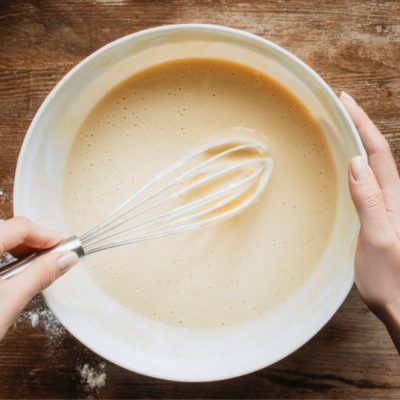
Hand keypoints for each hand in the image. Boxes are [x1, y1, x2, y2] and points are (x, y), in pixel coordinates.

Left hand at [0, 217, 77, 339]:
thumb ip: (39, 275)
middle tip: (51, 257)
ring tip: (31, 266)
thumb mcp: (8, 304)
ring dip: (16, 248)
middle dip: (31, 241)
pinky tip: (7, 272)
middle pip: (5, 229)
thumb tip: (64, 259)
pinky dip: (0, 256)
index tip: (62, 245)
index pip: (18, 227)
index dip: (45, 235)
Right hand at [340, 91, 399, 351]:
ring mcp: (386, 208)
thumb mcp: (378, 240)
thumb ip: (370, 202)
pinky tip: (347, 165)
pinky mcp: (378, 217)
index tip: (344, 101)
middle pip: (378, 152)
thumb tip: (357, 163)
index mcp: (393, 199)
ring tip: (342, 126)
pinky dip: (357, 164)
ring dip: (359, 141)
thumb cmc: (391, 280)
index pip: (377, 151)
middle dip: (360, 124)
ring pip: (374, 165)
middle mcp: (392, 198)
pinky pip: (368, 182)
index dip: (361, 124)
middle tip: (341, 105)